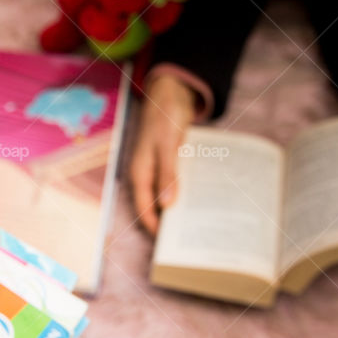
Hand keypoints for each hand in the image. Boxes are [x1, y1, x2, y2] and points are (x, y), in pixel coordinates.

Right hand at [130, 72, 196, 234]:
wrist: (171, 93)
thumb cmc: (165, 116)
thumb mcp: (167, 145)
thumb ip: (167, 173)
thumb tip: (167, 204)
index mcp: (140, 171)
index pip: (144, 208)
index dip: (154, 227)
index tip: (169, 244)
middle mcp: (145, 173)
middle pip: (153, 205)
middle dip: (167, 221)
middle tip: (188, 236)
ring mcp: (155, 168)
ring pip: (164, 196)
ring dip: (176, 208)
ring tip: (196, 221)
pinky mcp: (167, 163)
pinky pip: (172, 183)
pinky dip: (182, 192)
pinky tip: (198, 197)